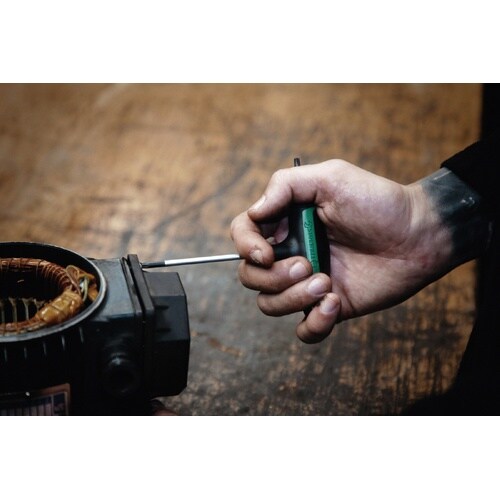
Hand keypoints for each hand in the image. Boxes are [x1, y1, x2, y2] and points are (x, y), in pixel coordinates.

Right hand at [231, 159, 459, 343]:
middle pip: (250, 276)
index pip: (243, 234)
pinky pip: (303, 330)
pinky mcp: (328, 307)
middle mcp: (291, 253)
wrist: (418, 235)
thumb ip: (286, 185)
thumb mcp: (331, 177)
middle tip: (308, 264)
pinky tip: (336, 304)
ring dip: (293, 298)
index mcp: (286, 222)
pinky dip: (314, 323)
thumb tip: (254, 211)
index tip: (266, 254)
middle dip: (273, 277)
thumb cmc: (377, 202)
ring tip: (327, 284)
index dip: (245, 246)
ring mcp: (307, 283)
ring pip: (269, 304)